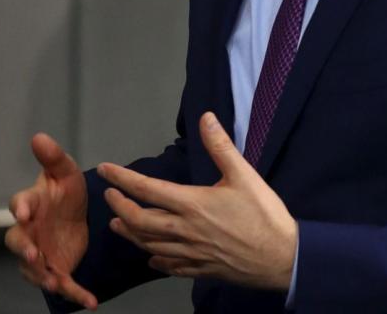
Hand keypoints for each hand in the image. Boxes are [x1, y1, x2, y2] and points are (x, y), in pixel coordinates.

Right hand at [5, 134, 96, 309]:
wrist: (76, 216)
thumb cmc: (66, 193)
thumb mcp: (66, 174)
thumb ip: (54, 158)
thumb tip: (39, 136)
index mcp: (32, 205)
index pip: (20, 204)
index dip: (20, 208)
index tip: (24, 212)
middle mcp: (30, 232)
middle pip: (18, 241)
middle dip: (24, 249)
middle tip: (34, 254)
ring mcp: (40, 253)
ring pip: (34, 268)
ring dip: (43, 276)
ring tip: (56, 282)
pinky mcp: (56, 268)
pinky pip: (63, 283)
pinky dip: (75, 294)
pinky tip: (90, 302)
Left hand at [98, 112, 296, 290]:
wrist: (280, 256)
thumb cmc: (264, 214)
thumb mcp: (245, 175)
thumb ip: (221, 147)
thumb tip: (206, 118)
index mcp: (192, 204)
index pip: (146, 189)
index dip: (121, 178)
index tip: (105, 170)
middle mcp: (184, 230)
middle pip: (138, 221)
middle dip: (119, 207)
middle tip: (109, 196)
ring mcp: (189, 252)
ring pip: (147, 244)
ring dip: (129, 233)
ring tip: (118, 223)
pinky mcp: (199, 268)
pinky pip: (168, 266)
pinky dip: (154, 259)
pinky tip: (151, 257)